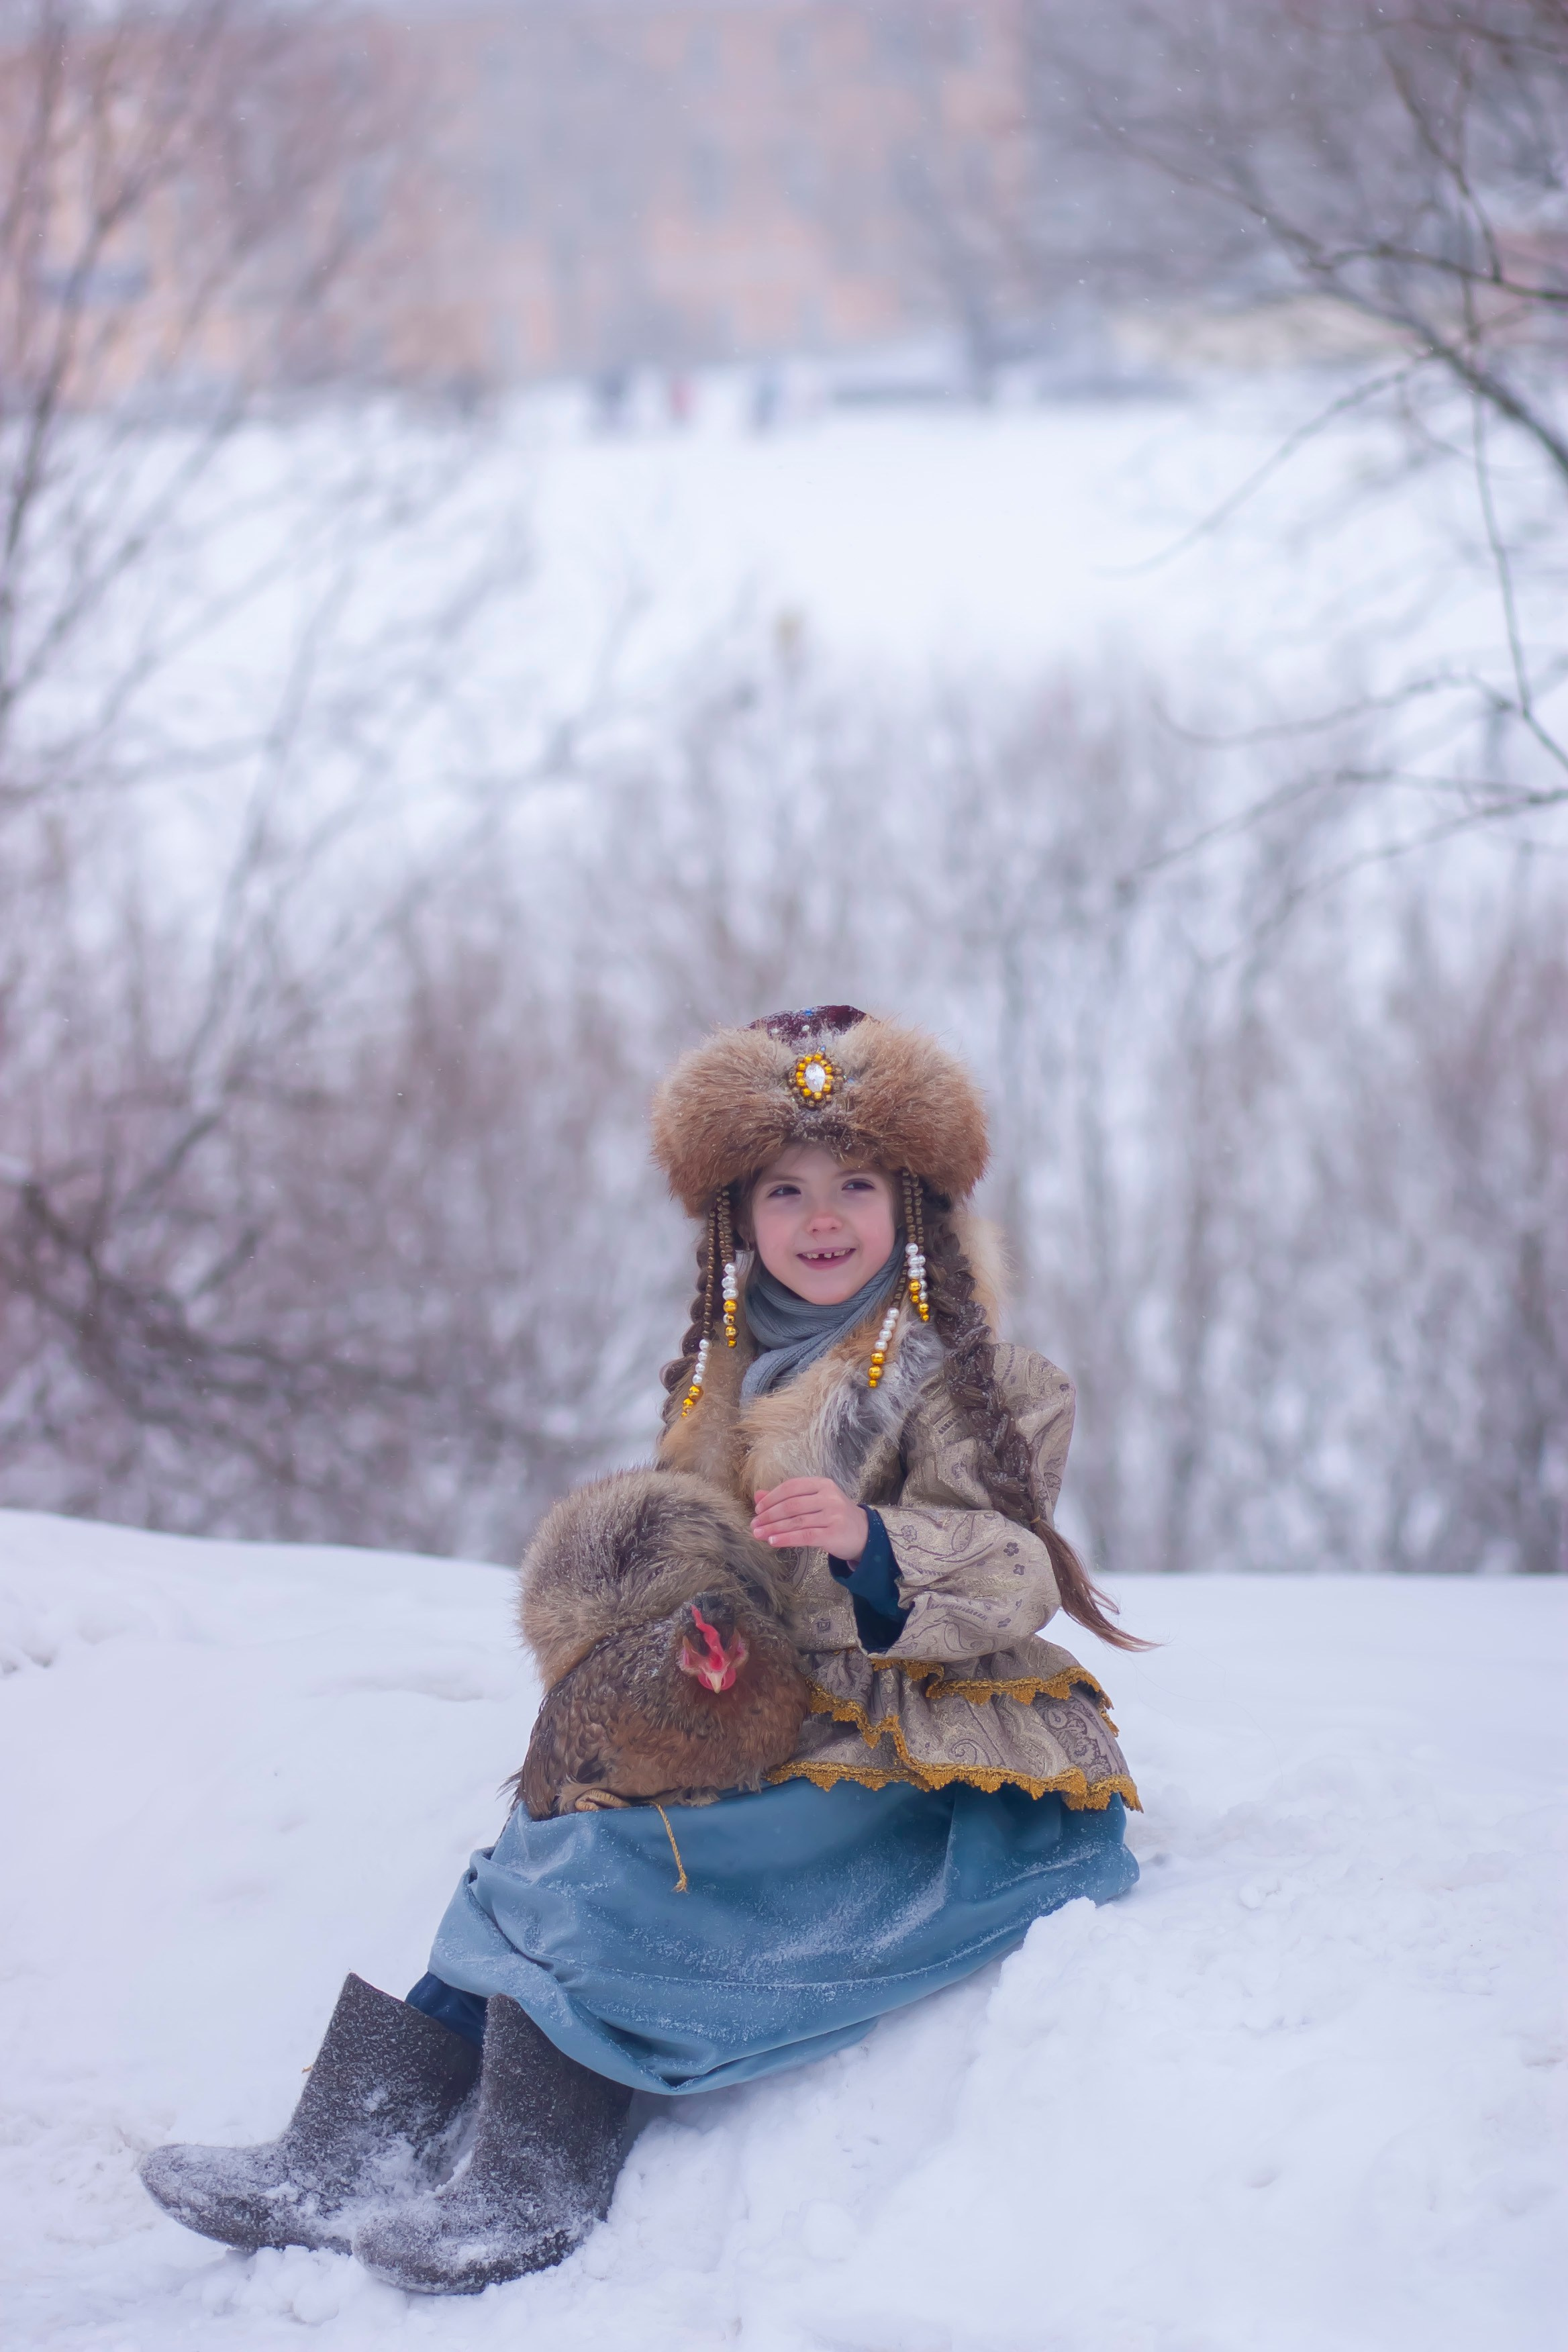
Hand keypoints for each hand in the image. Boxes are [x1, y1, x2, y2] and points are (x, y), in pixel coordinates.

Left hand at [752, 1478, 867, 1559]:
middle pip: (791, 1505)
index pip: (791, 1487)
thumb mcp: (814, 1502)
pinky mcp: (834, 1534)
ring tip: (758, 1534)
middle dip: (769, 1515)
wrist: (864, 1534)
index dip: (772, 1498)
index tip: (758, 1509)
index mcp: (823, 1484)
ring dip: (773, 1529)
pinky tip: (773, 1542)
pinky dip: (786, 1539)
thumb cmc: (834, 1516)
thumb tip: (758, 1496)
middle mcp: (829, 1497)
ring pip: (796, 1522)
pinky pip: (804, 1536)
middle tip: (754, 1524)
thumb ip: (787, 1498)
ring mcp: (833, 1515)